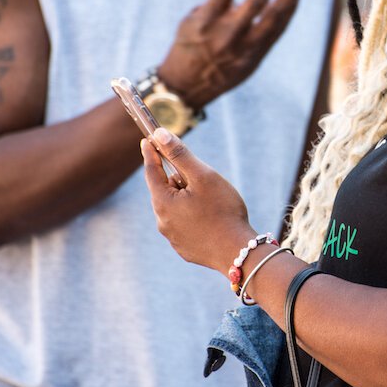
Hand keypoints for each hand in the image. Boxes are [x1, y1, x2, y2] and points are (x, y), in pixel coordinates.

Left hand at [141, 128, 254, 274]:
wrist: (238, 252)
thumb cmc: (223, 211)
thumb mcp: (203, 176)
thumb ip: (179, 155)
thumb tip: (159, 135)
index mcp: (163, 202)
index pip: (152, 171)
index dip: (151, 153)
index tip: (148, 140)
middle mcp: (162, 221)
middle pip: (166, 190)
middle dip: (179, 180)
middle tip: (203, 180)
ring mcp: (173, 237)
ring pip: (175, 208)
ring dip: (187, 199)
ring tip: (213, 203)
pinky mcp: (184, 248)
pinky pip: (184, 225)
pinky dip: (194, 217)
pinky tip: (212, 220)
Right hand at [157, 0, 311, 108]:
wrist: (188, 87)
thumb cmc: (188, 47)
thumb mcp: (191, 22)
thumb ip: (216, 5)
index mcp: (206, 20)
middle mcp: (227, 34)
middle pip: (257, 0)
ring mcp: (244, 47)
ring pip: (274, 16)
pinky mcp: (256, 57)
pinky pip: (277, 30)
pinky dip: (288, 12)